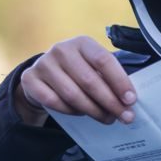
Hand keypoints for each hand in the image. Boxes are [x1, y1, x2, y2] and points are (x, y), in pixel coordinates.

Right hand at [18, 36, 135, 125]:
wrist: (45, 74)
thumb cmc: (79, 71)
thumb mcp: (94, 66)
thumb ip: (109, 78)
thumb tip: (128, 101)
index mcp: (82, 42)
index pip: (104, 61)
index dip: (119, 81)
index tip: (131, 100)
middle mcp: (61, 49)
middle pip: (89, 81)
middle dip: (110, 102)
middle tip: (124, 117)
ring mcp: (43, 64)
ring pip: (72, 94)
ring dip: (93, 110)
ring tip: (107, 118)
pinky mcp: (29, 79)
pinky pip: (54, 102)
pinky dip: (71, 111)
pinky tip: (82, 113)